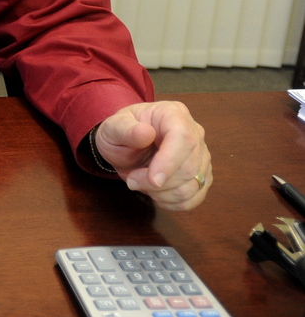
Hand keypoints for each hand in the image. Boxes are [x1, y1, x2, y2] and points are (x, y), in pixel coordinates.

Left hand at [94, 100, 210, 210]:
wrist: (125, 145)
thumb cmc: (120, 132)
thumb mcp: (113, 127)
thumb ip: (126, 130)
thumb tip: (146, 133)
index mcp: (174, 114)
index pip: (184, 138)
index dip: (169, 162)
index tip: (152, 179)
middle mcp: (194, 132)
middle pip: (189, 167)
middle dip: (158, 183)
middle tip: (132, 180)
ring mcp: (201, 155)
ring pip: (193, 185)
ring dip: (163, 194)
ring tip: (141, 184)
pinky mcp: (201, 175)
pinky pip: (195, 197)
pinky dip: (173, 202)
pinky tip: (156, 194)